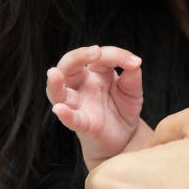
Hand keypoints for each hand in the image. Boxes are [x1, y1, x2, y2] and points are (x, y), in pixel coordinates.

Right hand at [46, 45, 142, 168]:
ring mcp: (79, 105)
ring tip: (53, 73)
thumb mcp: (132, 88)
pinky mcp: (82, 124)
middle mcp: (81, 86)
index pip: (98, 57)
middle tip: (95, 51)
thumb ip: (132, 72)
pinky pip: (70, 118)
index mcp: (94, 73)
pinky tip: (60, 109)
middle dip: (78, 56)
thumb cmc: (124, 108)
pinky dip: (64, 114)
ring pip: (58, 92)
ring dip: (55, 83)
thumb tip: (135, 61)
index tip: (134, 62)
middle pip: (68, 66)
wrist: (126, 137)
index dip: (116, 55)